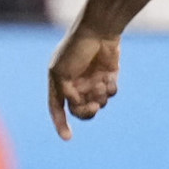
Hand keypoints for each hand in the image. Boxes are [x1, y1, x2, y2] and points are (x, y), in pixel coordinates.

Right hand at [47, 22, 122, 138]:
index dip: (61, 124)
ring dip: (99, 98)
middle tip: (93, 106)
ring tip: (101, 84)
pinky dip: (110, 90)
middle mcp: (75, 84)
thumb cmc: (76, 48)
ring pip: (97, 104)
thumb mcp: (61, 72)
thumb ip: (65, 92)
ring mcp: (92, 81)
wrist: (99, 30)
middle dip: (86, 111)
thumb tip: (75, 105)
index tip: (68, 137)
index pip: (57, 108)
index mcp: (59, 82)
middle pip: (79, 110)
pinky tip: (110, 79)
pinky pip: (109, 94)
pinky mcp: (108, 78)